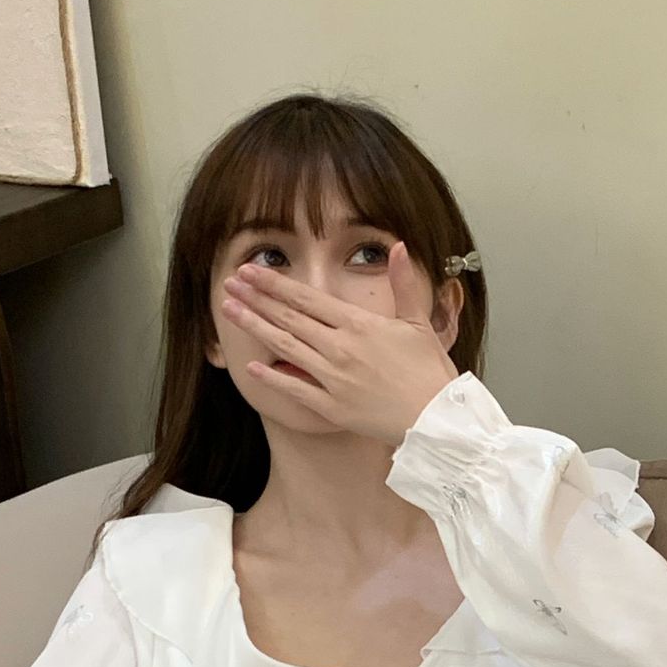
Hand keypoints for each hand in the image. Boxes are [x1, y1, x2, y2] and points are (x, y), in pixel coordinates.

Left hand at [222, 244, 458, 446]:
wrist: (437, 419)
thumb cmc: (430, 373)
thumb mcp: (419, 323)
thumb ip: (403, 284)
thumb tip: (400, 247)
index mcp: (358, 325)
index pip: (307, 298)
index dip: (274, 283)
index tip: (250, 271)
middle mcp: (340, 348)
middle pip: (288, 318)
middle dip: (255, 298)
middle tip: (229, 283)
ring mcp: (333, 379)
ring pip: (285, 347)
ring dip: (255, 327)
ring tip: (229, 310)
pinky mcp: (332, 407)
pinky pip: (295, 389)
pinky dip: (273, 377)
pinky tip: (252, 366)